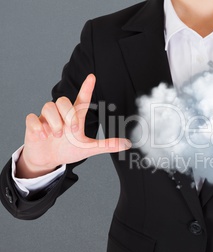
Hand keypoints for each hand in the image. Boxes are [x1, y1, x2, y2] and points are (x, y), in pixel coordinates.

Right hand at [17, 74, 131, 177]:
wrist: (48, 160)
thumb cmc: (68, 150)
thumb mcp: (88, 149)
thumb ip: (107, 145)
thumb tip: (127, 144)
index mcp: (75, 117)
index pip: (81, 99)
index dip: (86, 88)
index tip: (92, 76)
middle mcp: (60, 114)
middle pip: (62, 100)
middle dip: (68, 115)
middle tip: (69, 130)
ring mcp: (46, 118)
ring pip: (48, 106)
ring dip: (54, 123)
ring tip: (56, 136)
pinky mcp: (33, 125)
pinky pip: (32, 118)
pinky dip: (37, 127)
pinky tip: (42, 136)